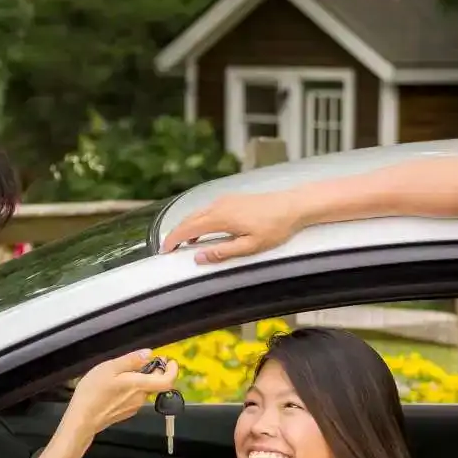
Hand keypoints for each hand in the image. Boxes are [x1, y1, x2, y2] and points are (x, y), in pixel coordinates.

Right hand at [65, 350, 178, 435]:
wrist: (82, 418)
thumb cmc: (93, 393)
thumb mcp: (110, 368)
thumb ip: (131, 360)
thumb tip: (148, 354)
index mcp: (139, 386)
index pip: (168, 381)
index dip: (172, 370)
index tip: (169, 361)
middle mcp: (140, 398)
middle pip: (156, 383)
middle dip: (154, 370)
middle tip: (143, 360)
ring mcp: (134, 407)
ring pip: (144, 389)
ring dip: (141, 379)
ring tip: (123, 371)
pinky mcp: (126, 412)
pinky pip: (135, 397)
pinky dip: (132, 388)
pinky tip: (117, 385)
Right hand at [160, 192, 301, 262]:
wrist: (293, 206)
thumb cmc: (275, 227)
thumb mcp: (250, 247)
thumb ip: (222, 252)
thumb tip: (198, 257)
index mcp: (220, 218)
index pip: (188, 229)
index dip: (173, 240)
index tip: (164, 250)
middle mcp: (219, 205)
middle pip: (189, 219)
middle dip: (176, 234)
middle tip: (168, 248)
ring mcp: (226, 200)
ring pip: (198, 213)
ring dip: (188, 227)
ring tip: (183, 242)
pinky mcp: (233, 199)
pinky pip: (208, 210)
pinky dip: (199, 221)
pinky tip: (203, 230)